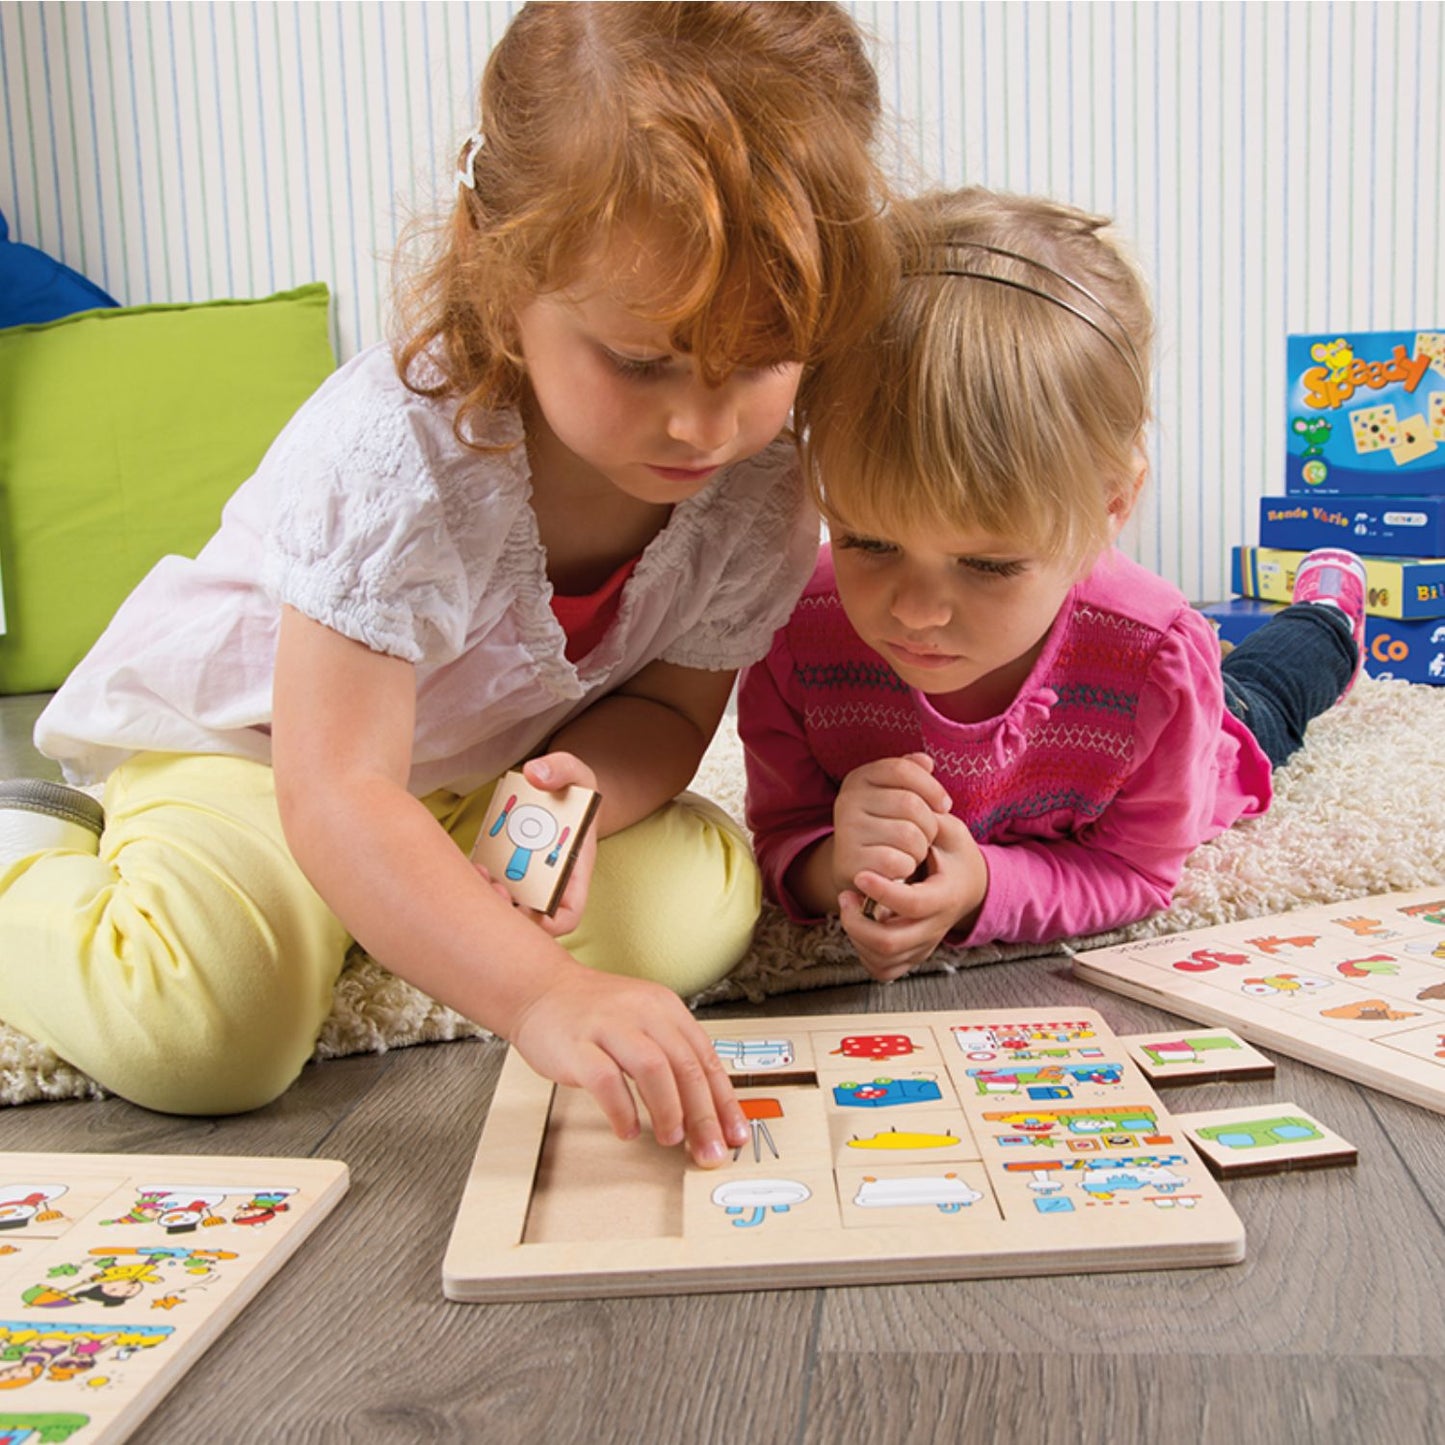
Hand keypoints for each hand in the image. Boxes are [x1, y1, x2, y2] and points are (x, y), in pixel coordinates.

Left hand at [471, 752, 599, 936]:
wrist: (560, 790)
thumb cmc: (574, 789)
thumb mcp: (578, 773)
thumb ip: (562, 768)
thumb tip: (535, 774)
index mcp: (573, 873)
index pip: (567, 916)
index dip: (550, 925)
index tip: (530, 912)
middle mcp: (548, 883)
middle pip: (528, 920)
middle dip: (508, 913)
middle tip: (494, 888)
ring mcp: (524, 879)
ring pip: (504, 907)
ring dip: (487, 899)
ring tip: (480, 872)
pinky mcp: (503, 868)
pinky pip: (488, 886)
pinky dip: (477, 881)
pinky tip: (474, 863)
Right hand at [508, 964, 750, 1168]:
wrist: (541, 989)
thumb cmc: (594, 1014)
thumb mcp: (644, 1021)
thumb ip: (673, 1056)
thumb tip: (707, 1108)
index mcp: (666, 1008)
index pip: (706, 1057)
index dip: (724, 1101)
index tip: (734, 1134)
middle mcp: (643, 1012)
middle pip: (685, 1065)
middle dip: (704, 1115)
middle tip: (710, 1151)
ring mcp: (609, 1026)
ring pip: (653, 1069)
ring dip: (668, 1110)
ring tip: (671, 1138)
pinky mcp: (578, 1045)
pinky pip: (607, 1081)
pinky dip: (623, 1110)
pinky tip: (628, 1128)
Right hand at [832, 752, 951, 902]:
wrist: (856, 869)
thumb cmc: (886, 828)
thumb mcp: (895, 796)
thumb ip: (910, 776)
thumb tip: (926, 762)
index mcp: (859, 778)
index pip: (902, 770)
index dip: (931, 787)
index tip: (944, 806)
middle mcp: (847, 800)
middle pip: (910, 804)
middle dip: (930, 825)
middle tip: (926, 837)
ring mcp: (847, 831)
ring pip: (908, 835)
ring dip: (920, 849)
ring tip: (911, 852)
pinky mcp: (850, 861)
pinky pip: (897, 861)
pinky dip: (907, 867)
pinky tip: (900, 868)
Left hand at [838, 811, 987, 981]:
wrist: (972, 886)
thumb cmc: (956, 854)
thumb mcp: (950, 832)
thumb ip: (930, 821)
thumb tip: (910, 805)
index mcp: (945, 896)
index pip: (912, 904)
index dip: (882, 891)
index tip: (861, 874)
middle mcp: (935, 927)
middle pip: (891, 943)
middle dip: (858, 924)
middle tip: (847, 896)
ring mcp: (924, 946)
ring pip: (884, 961)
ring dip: (857, 938)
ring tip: (850, 908)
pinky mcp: (913, 955)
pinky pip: (884, 970)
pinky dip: (865, 956)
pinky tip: (859, 928)